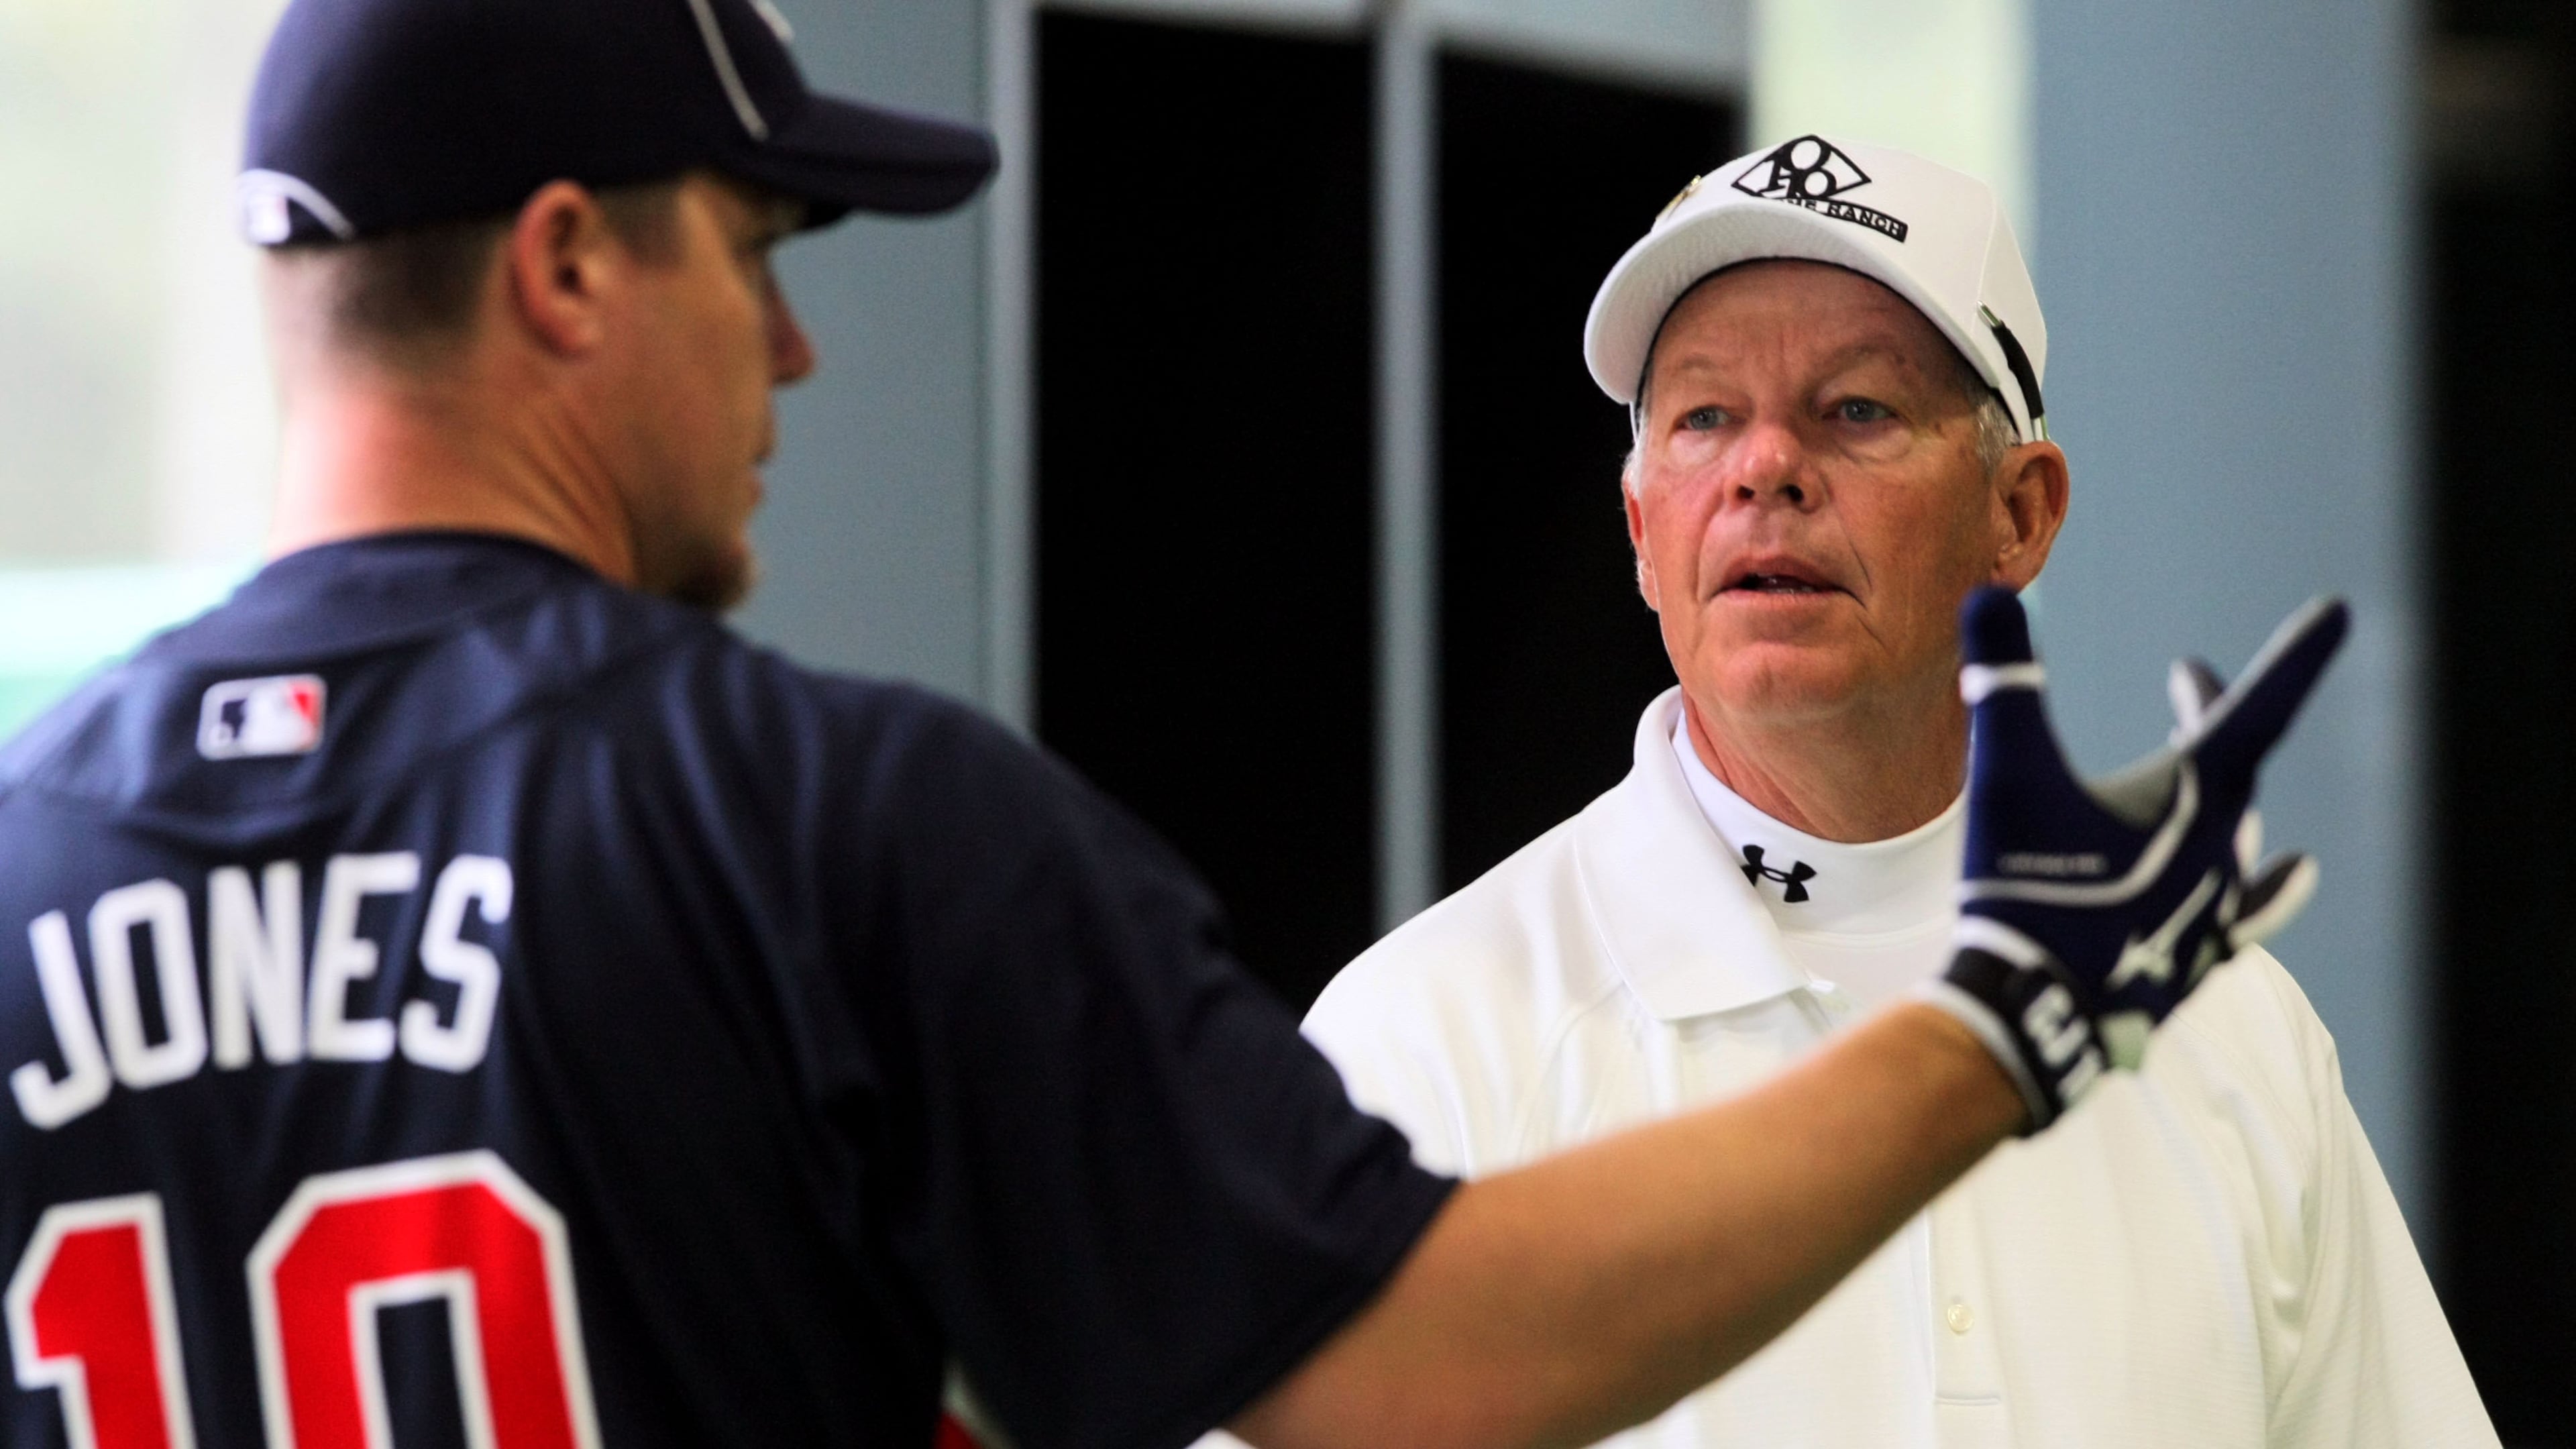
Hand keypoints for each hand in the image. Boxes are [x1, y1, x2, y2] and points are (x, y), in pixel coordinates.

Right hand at [1920, 587, 2348, 1130]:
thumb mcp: (2007, 774)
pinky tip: (2295, 870)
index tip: (2337, 614)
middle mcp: (2222, 846)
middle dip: (2211, 715)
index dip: (2296, 656)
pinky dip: (2270, 880)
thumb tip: (1990, 596)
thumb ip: (2003, 682)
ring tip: (2215, 771)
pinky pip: (2252, 905)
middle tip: (2188, 681)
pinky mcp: (2198, 955)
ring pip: (2240, 833)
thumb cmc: (2025, 889)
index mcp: (2192, 795)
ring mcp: (2214, 907)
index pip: (2255, 706)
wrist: (2035, 1013)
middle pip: (2236, 764)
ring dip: (2226, 793)